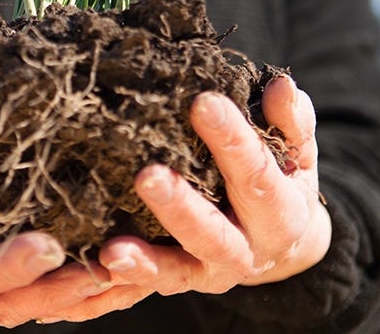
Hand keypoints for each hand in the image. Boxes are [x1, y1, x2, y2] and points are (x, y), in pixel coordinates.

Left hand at [30, 75, 331, 322]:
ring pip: (172, 273)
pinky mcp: (175, 284)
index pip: (254, 174)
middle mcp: (243, 251)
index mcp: (277, 213)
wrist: (282, 245)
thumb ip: (290, 122)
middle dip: (179, 207)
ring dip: (141, 263)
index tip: (203, 102)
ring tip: (110, 253)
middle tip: (147, 175)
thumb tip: (280, 86)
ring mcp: (206, 274)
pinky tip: (81, 280)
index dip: (231, 140)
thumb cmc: (282, 180)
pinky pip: (137, 294)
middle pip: (211, 234)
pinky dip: (110, 290)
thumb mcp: (298, 153)